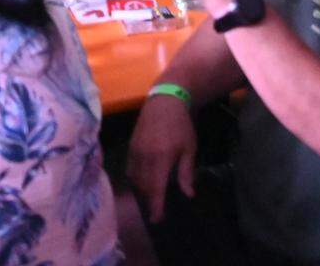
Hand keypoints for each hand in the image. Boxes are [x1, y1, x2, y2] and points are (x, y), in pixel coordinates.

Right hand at [128, 92, 198, 222]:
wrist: (164, 101)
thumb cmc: (181, 125)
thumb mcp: (189, 149)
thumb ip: (186, 172)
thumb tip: (188, 194)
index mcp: (160, 158)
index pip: (155, 188)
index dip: (155, 206)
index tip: (157, 219)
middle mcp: (144, 156)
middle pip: (143, 186)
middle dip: (148, 201)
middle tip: (157, 212)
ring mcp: (134, 151)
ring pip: (134, 178)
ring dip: (141, 191)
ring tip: (150, 199)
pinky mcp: (131, 146)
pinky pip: (130, 168)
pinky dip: (135, 179)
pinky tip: (143, 182)